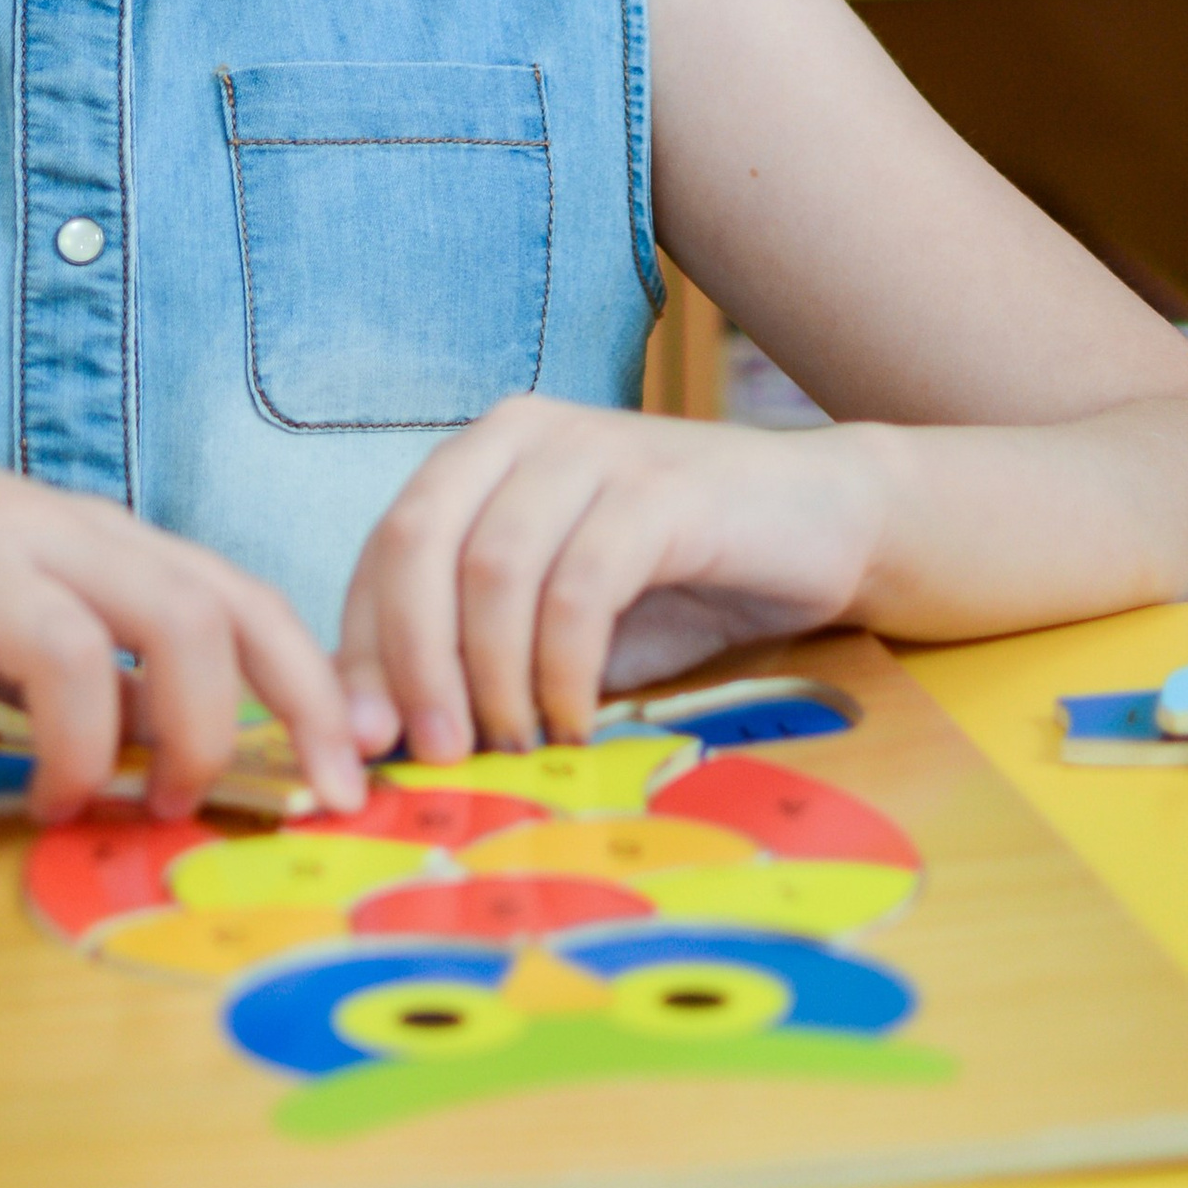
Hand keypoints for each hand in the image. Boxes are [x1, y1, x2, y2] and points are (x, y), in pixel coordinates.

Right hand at [0, 388, 366, 831]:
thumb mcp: (25, 589)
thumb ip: (103, 663)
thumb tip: (182, 753)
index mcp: (97, 540)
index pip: (242, 598)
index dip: (311, 692)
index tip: (347, 783)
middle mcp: (43, 541)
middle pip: (187, 615)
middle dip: (211, 730)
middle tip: (176, 805)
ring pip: (71, 652)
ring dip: (83, 758)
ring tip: (52, 808)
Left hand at [337, 397, 890, 758]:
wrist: (822, 525)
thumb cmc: (676, 583)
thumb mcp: (554, 625)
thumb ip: (473, 655)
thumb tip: (376, 734)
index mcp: (480, 455)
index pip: (385, 547)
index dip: (365, 646)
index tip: (366, 740)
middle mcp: (522, 434)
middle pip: (420, 546)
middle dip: (414, 663)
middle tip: (435, 753)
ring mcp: (593, 451)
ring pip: (495, 571)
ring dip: (493, 679)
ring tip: (516, 747)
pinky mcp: (661, 489)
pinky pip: (579, 589)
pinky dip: (564, 671)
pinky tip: (575, 722)